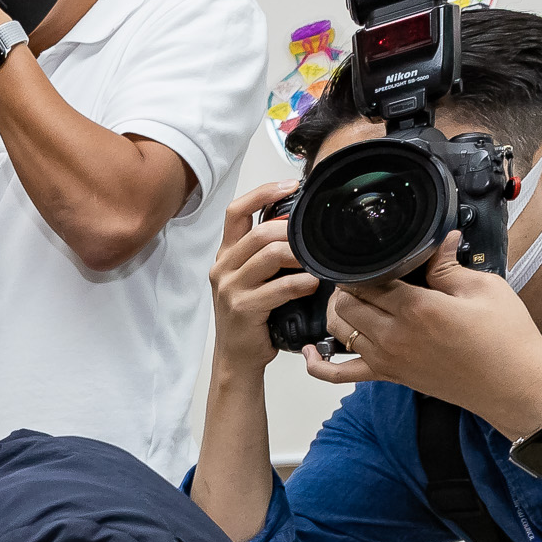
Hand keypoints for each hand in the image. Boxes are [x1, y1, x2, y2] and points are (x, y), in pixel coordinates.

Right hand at [209, 181, 323, 373]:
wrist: (237, 357)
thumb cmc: (253, 316)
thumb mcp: (253, 279)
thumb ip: (266, 253)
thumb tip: (301, 227)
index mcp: (225, 255)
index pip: (236, 211)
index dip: (263, 192)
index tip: (291, 184)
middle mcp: (222, 267)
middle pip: (259, 232)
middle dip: (292, 230)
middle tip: (315, 236)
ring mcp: (230, 288)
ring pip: (269, 254)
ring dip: (301, 254)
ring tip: (318, 261)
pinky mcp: (243, 308)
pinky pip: (279, 287)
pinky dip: (302, 283)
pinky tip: (313, 284)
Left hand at [322, 232, 541, 434]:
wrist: (514, 386)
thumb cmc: (506, 338)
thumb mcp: (485, 290)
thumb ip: (449, 266)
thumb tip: (438, 238)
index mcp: (417, 308)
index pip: (368, 280)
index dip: (363, 264)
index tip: (368, 254)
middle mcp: (393, 335)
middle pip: (345, 303)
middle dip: (346, 285)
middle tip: (360, 273)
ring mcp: (386, 358)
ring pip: (338, 331)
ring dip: (336, 312)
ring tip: (348, 296)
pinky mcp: (388, 376)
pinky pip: (339, 375)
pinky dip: (318, 364)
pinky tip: (309, 351)